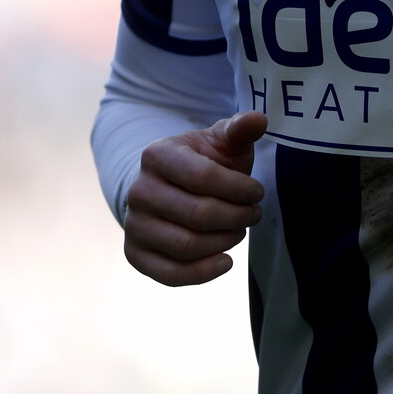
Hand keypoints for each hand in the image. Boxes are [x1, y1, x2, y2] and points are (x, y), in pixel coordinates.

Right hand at [123, 111, 267, 285]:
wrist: (170, 187)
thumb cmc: (204, 163)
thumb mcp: (221, 142)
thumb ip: (239, 129)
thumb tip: (259, 119)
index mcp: (156, 155)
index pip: (203, 177)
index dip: (239, 189)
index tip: (258, 192)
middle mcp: (139, 190)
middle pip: (199, 215)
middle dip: (237, 217)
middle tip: (253, 213)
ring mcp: (134, 224)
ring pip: (187, 246)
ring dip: (225, 242)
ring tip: (239, 230)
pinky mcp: (135, 254)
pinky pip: (170, 274)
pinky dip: (203, 273)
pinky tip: (226, 261)